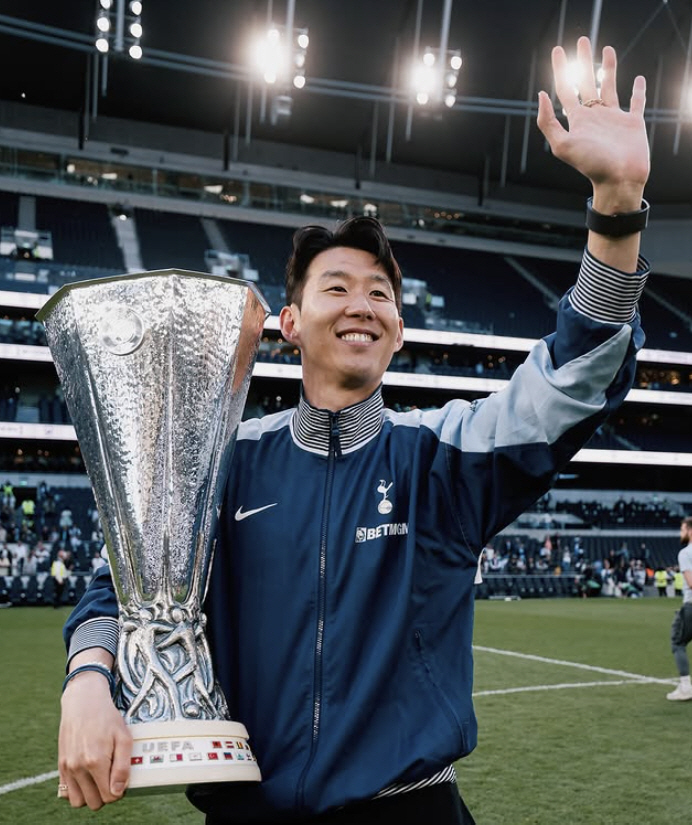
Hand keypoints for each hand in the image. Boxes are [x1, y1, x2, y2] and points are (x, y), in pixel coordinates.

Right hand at [58, 672, 131, 809]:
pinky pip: (66, 792)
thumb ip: (123, 767)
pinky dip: (78, 789)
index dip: (119, 791)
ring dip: (90, 795)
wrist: (83, 702)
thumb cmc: (107, 718)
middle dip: (106, 794)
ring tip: (99, 779)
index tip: (122, 779)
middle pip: (94, 802)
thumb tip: (118, 791)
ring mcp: (67, 768)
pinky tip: (87, 775)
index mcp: (95, 761)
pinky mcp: (60, 766)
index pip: (109, 796)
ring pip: (78, 801)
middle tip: (112, 777)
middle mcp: (78, 768)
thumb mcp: (124, 738)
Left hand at [537, 36, 648, 212]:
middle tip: (582, 40)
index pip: (565, 89)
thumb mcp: (562, 145)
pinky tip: (638, 79)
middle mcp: (594, 116)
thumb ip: (548, 122)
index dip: (560, 69)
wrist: (618, 180)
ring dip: (608, 68)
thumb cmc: (591, 165)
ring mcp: (614, 119)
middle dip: (583, 61)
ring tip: (606, 49)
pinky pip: (636, 102)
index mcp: (577, 120)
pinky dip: (638, 90)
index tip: (558, 50)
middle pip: (586, 81)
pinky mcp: (633, 123)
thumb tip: (541, 95)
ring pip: (609, 86)